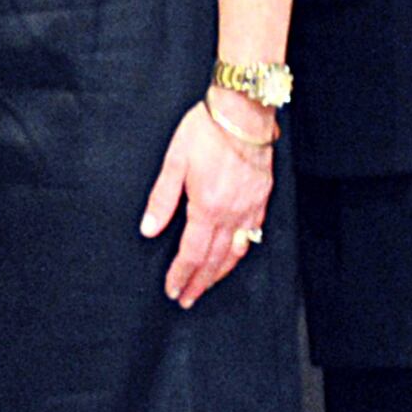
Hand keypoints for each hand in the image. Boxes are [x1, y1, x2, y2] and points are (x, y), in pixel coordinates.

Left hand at [139, 97, 272, 307]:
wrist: (244, 111)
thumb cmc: (206, 130)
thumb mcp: (174, 161)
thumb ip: (162, 198)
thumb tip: (149, 229)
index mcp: (206, 206)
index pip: (192, 253)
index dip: (181, 274)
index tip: (173, 290)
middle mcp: (232, 213)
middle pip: (214, 259)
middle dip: (199, 282)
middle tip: (187, 299)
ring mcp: (251, 207)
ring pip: (236, 251)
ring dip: (220, 274)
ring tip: (207, 286)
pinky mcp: (262, 198)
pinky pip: (253, 234)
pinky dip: (241, 252)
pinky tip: (234, 257)